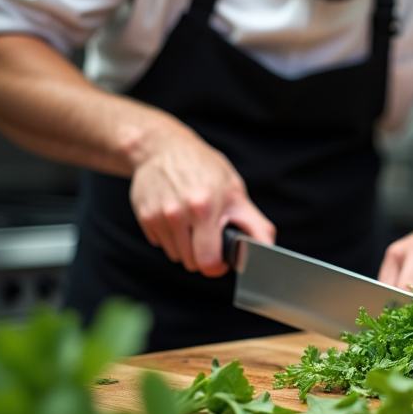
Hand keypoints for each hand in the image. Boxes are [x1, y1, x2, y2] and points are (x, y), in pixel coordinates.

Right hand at [129, 127, 273, 276]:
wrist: (162, 148)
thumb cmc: (203, 168)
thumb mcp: (235, 191)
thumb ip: (254, 224)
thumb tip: (268, 251)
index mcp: (204, 209)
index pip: (209, 263)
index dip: (219, 265)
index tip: (222, 256)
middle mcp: (177, 214)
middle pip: (192, 263)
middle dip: (204, 254)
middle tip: (209, 232)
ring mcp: (157, 217)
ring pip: (177, 256)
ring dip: (186, 246)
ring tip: (192, 221)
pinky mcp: (144, 218)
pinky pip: (162, 244)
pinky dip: (171, 237)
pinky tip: (176, 215)